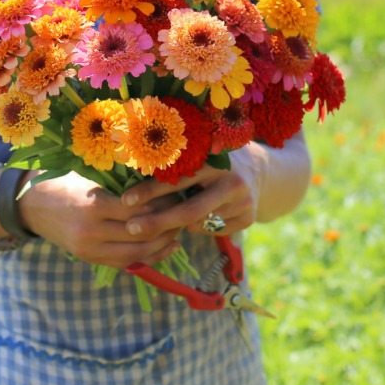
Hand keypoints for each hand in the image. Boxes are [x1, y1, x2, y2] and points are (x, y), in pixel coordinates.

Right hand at [18, 172, 186, 269]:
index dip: (162, 206)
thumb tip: (158, 190)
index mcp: (94, 206)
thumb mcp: (89, 178)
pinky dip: (146, 258)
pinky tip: (163, 249)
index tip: (178, 196)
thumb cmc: (62, 182)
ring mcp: (90, 249)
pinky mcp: (89, 258)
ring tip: (177, 234)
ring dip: (160, 246)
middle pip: (140, 235)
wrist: (29, 204)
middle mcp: (92, 232)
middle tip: (184, 216)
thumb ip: (119, 188)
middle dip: (166, 227)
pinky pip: (124, 262)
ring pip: (135, 254)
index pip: (139, 211)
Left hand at [117, 159, 260, 241]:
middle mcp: (232, 182)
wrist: (259, 170)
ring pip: (200, 223)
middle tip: (131, 229)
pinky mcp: (248, 219)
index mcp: (216, 161)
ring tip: (160, 222)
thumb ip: (174, 164)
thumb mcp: (199, 154)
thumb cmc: (214, 160)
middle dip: (158, 222)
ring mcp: (244, 203)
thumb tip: (128, 175)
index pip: (179, 179)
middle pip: (190, 211)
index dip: (150, 190)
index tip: (125, 200)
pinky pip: (212, 231)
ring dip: (177, 225)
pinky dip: (198, 228)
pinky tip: (194, 220)